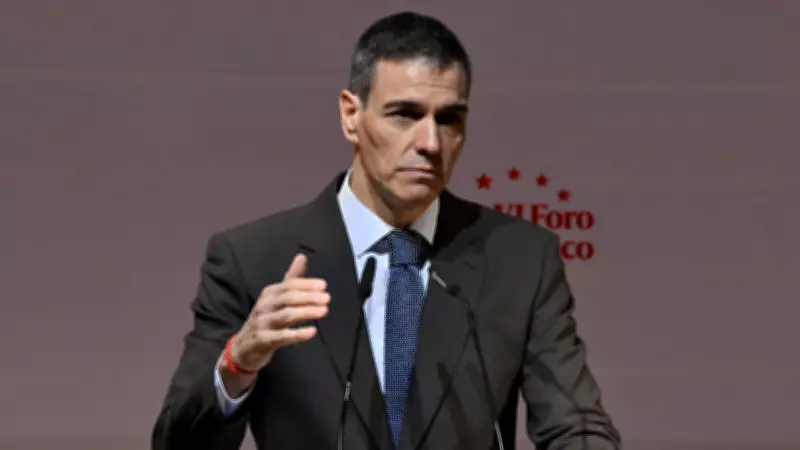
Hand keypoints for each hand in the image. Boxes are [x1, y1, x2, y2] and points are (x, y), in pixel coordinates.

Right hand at [228, 253, 328, 372]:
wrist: (244, 348)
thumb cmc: (265, 319)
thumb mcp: (276, 298)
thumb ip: (291, 279)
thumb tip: (302, 257)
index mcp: (269, 293)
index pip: (289, 285)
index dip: (306, 284)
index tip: (324, 286)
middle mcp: (264, 305)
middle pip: (288, 298)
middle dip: (308, 297)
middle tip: (327, 298)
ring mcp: (262, 323)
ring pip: (285, 315)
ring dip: (306, 312)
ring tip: (323, 311)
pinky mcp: (263, 340)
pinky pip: (281, 337)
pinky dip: (297, 334)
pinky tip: (312, 332)